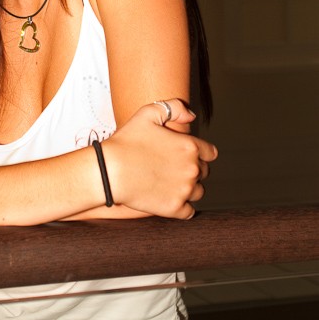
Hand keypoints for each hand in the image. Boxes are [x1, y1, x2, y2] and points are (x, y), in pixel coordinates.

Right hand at [102, 98, 216, 219]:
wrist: (109, 171)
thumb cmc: (126, 141)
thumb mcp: (148, 113)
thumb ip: (174, 108)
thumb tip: (191, 115)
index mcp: (189, 146)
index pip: (210, 152)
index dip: (200, 152)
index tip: (186, 154)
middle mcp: (192, 169)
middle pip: (204, 172)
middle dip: (192, 169)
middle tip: (172, 167)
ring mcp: (184, 190)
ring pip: (198, 191)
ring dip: (188, 188)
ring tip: (169, 183)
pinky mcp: (175, 208)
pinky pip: (189, 211)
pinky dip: (182, 206)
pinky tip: (169, 198)